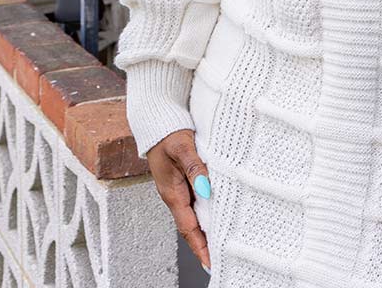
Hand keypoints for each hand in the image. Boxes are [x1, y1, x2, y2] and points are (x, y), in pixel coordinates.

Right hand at [149, 129, 212, 271]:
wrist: (156, 119)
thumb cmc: (167, 132)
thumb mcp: (182, 148)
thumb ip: (195, 168)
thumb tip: (207, 189)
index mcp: (172, 192)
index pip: (188, 226)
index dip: (200, 245)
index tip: (210, 263)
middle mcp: (175, 194)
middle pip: (192, 225)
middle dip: (206, 243)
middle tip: (223, 258)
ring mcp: (179, 187)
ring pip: (196, 213)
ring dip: (208, 227)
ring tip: (225, 241)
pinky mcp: (184, 179)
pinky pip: (197, 199)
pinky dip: (208, 210)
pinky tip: (220, 212)